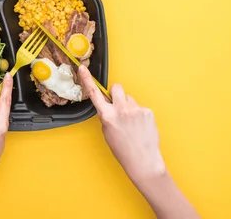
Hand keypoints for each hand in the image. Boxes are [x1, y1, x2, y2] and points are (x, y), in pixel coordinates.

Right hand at [79, 66, 165, 183]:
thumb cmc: (124, 150)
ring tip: (132, 123)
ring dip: (129, 107)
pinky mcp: (147, 111)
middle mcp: (121, 110)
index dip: (87, 80)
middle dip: (116, 94)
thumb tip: (110, 107)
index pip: (94, 94)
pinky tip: (140, 126)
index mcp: (108, 116)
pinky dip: (139, 114)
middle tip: (119, 106)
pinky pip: (140, 107)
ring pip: (130, 99)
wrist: (143, 161)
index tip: (83, 69)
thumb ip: (106, 116)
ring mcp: (135, 110)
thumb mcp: (107, 133)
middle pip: (117, 88)